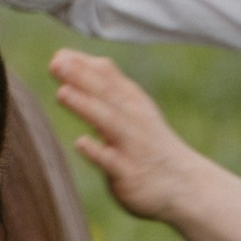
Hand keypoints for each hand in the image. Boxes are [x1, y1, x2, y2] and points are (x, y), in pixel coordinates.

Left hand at [51, 48, 205, 227]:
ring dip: (86, 106)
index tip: (58, 55)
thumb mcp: (131, 108)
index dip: (83, 65)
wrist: (184, 185)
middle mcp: (133, 118)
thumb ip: (102, 84)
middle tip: (56, 63)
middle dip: (81, 77)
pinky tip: (81, 142)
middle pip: (105, 94)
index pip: (107, 76)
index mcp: (131, 101)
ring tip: (62, 93)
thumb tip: (64, 58)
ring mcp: (131, 145)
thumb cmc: (148, 143)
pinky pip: (112, 162)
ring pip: (108, 122)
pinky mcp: (128, 173)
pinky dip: (97, 151)